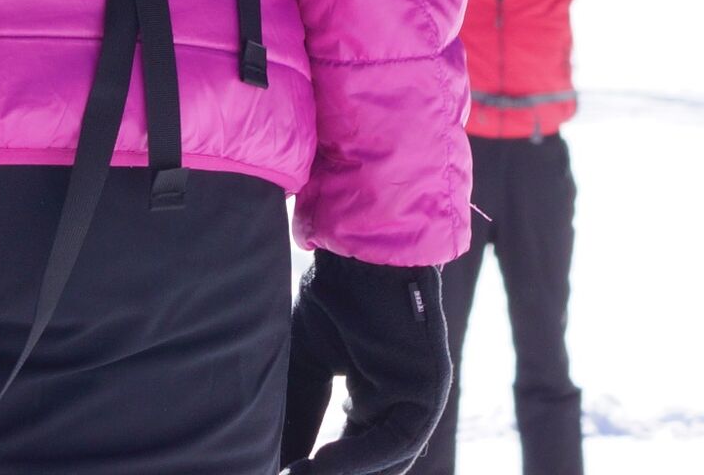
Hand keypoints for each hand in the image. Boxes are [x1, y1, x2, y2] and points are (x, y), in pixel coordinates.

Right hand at [281, 251, 450, 474]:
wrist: (360, 251)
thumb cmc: (335, 295)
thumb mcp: (308, 361)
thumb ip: (298, 409)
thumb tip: (275, 457)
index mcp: (376, 398)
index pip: (352, 450)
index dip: (322, 469)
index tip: (282, 473)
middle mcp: (400, 405)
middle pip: (371, 462)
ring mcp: (417, 400)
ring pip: (385, 459)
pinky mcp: (428, 392)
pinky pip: (396, 440)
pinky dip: (359, 458)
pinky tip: (321, 466)